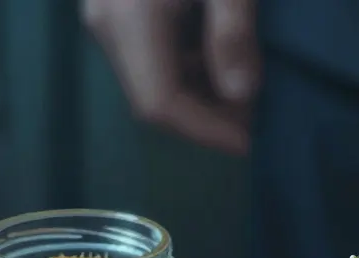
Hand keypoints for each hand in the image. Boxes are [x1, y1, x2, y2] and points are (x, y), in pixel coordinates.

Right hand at [81, 0, 255, 154]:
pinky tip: (217, 53)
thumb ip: (233, 32)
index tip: (249, 143)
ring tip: (243, 79)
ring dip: (198, 93)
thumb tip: (240, 93)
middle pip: (152, 99)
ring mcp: (105, 18)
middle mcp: (107, 25)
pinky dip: (185, 68)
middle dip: (205, 115)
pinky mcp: (114, 11)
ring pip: (149, 82)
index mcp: (130, 20)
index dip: (206, 131)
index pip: (161, 104)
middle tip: (254, 107)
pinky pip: (146, 58)